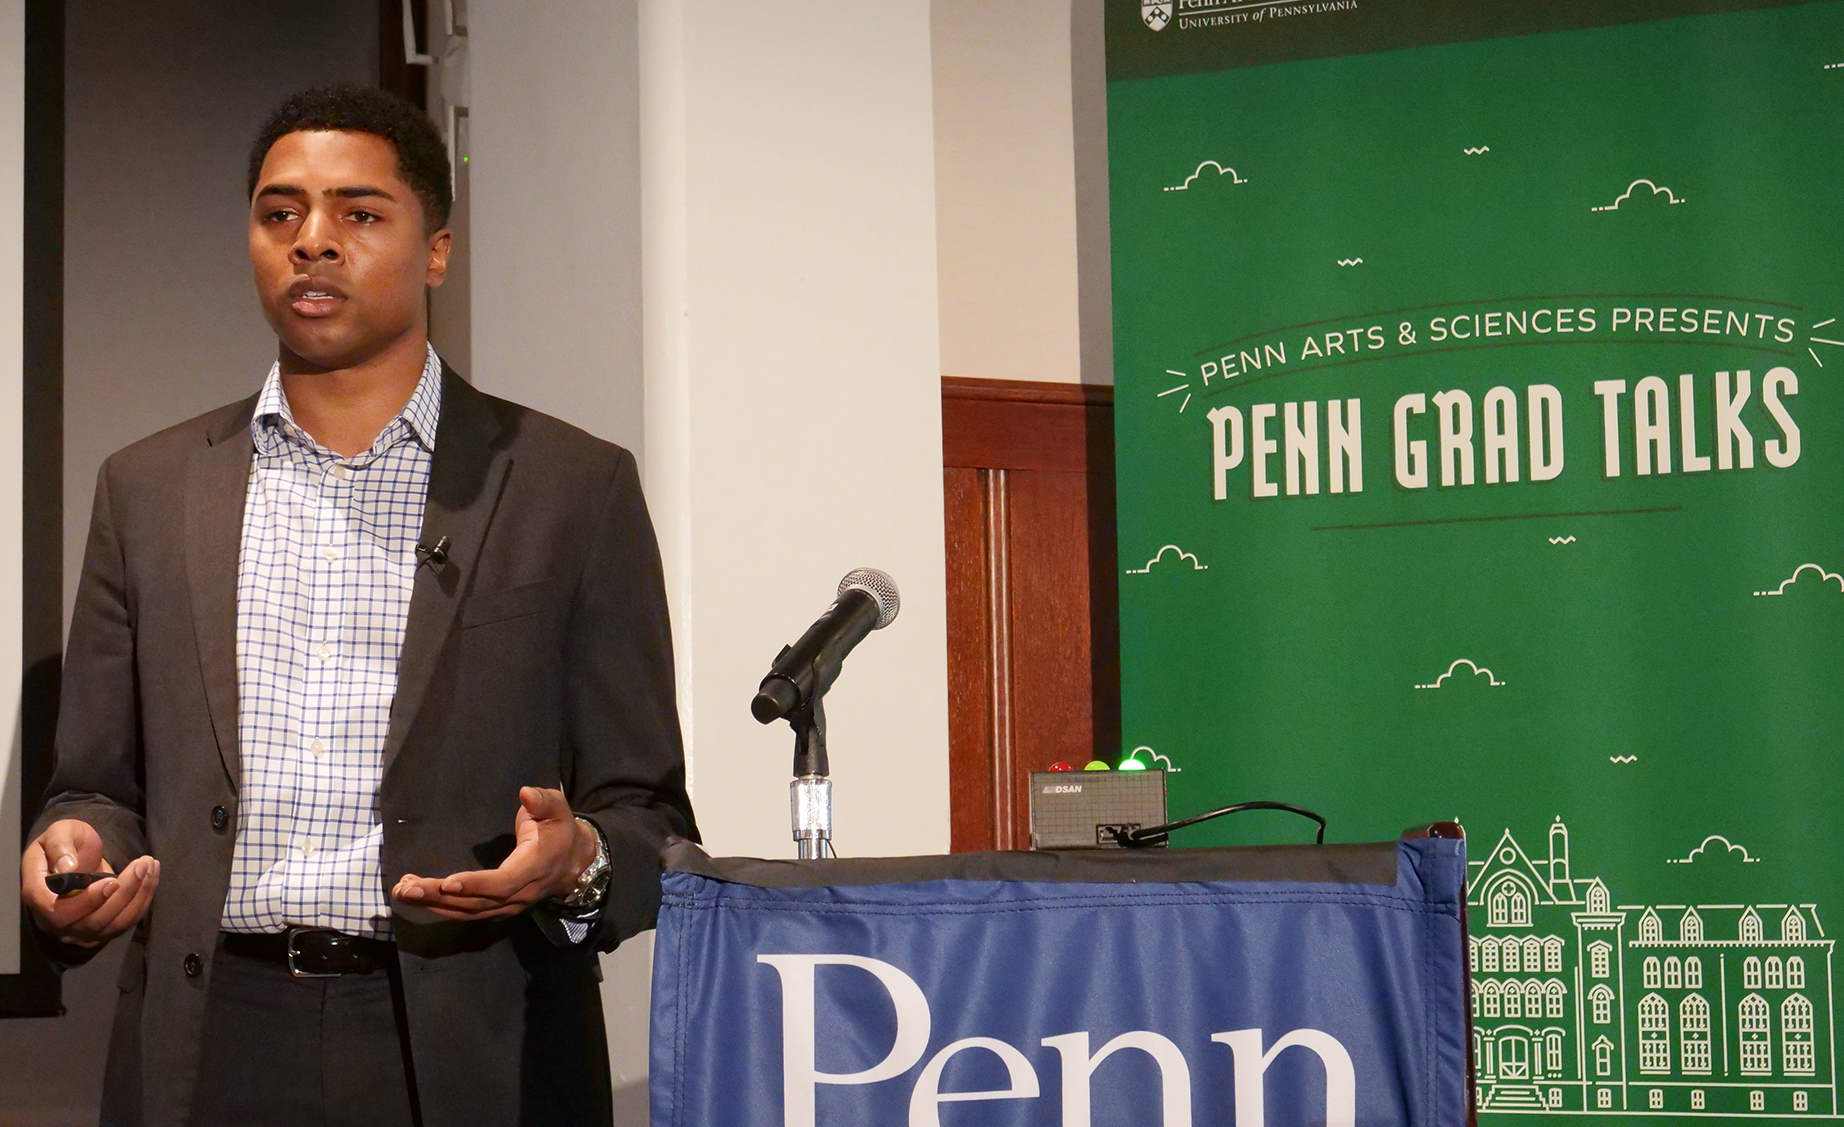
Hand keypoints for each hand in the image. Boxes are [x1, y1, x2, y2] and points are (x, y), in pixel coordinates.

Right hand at [20, 819, 159, 948]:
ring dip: (138, 896)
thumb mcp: (59, 832)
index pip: (59, 912)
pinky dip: (142, 901)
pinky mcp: (99, 931)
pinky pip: (124, 923)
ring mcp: (78, 930)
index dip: (88, 901)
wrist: (74, 856)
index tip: (112, 880)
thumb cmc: (64, 842)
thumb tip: (68, 868)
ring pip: (113, 925)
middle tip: (144, 863)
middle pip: (92, 922)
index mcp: (38, 897)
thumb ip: (60, 846)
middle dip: (124, 894)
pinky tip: (151, 876)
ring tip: (150, 865)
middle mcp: (55, 922)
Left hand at [392, 787, 598, 920]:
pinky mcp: (496, 908)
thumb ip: (544, 801)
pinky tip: (418, 896)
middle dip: (439, 897)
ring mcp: (507, 906)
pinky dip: (440, 906)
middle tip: (406, 888)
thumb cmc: (559, 830)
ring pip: (467, 911)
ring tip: (402, 890)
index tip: (447, 883)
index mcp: (533, 868)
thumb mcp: (558, 809)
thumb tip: (525, 793)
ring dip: (433, 904)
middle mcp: (519, 894)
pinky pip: (466, 912)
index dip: (476, 885)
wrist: (572, 862)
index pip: (503, 883)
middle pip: (477, 903)